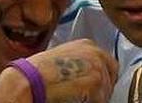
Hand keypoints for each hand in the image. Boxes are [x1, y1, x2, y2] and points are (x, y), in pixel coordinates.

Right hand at [0, 39, 117, 102]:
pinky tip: (76, 100)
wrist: (30, 80)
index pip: (108, 63)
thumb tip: (86, 76)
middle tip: (89, 97)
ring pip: (106, 90)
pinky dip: (91, 102)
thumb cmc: (38, 72)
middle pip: (111, 76)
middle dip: (103, 88)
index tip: (96, 88)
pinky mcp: (97, 82)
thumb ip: (80, 62)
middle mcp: (96, 52)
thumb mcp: (63, 57)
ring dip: (95, 98)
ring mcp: (99, 66)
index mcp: (88, 45)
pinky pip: (101, 100)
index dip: (103, 78)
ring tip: (77, 98)